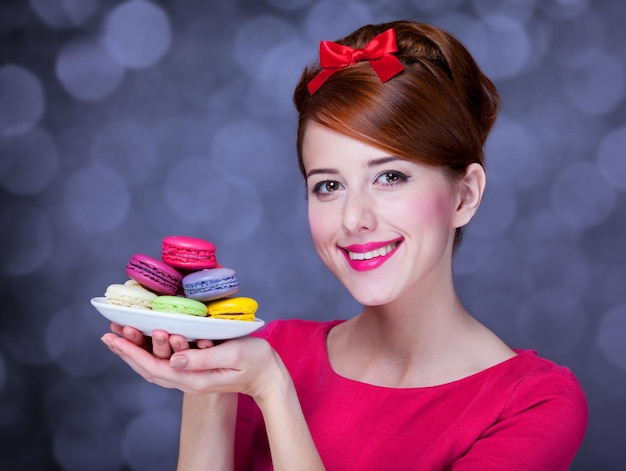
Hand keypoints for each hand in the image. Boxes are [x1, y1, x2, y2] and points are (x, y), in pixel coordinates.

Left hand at [101, 329, 287, 401]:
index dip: (131, 352)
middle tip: (107, 334)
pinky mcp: (196, 371)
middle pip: (149, 369)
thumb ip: (204, 358)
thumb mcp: (234, 355)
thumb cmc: (256, 362)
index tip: (114, 337)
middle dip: (126, 352)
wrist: (269, 377)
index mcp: (194, 378)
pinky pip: (166, 365)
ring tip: (119, 336)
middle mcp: (188, 380)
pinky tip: (146, 344)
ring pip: (155, 368)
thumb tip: (175, 357)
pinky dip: (150, 354)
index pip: (154, 367)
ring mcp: (192, 378)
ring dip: (135, 353)